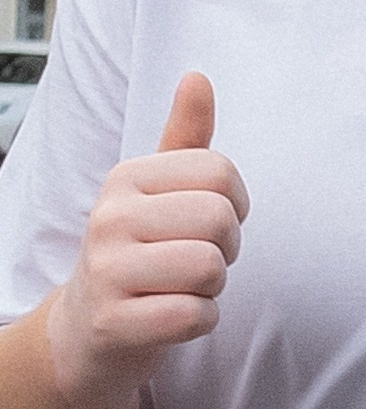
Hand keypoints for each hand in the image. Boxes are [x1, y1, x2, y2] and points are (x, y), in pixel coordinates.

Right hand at [46, 74, 247, 406]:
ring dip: (212, 287)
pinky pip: (197, 316)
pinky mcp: (115, 322)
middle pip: (222, 220)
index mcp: (126, 178)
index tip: (205, 226)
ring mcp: (107, 271)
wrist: (87, 331)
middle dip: (226, 250)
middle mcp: (110, 217)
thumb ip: (185, 139)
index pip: (222, 173)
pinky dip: (200, 321)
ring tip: (179, 288)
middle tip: (194, 262)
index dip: (235, 206)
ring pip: (212, 268)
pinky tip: (171, 317)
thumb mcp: (157, 193)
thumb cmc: (138, 254)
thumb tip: (198, 77)